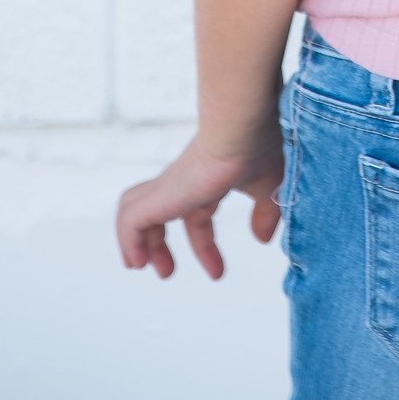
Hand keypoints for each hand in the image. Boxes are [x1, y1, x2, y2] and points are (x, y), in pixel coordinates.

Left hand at [115, 123, 284, 280]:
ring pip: (135, 209)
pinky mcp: (159, 194)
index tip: (216, 272)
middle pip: (160, 211)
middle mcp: (185, 181)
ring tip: (139, 264)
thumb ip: (266, 212)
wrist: (241, 127)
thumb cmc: (260, 147)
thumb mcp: (270, 188)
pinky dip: (128, 241)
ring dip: (137, 240)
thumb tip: (262, 238)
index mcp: (209, 179)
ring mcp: (169, 186)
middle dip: (159, 244)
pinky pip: (129, 221)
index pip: (198, 213)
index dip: (204, 245)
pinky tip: (137, 262)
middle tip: (166, 272)